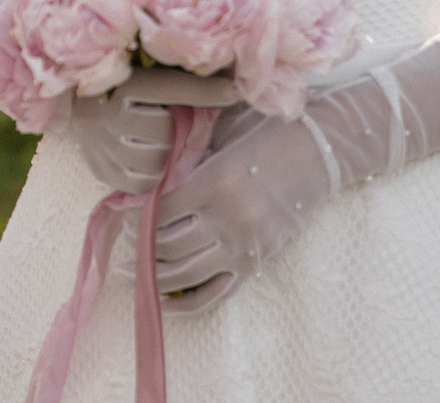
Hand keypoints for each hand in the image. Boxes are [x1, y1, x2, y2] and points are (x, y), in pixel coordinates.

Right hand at [65, 67, 241, 194]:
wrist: (77, 100)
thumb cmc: (122, 81)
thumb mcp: (149, 70)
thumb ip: (186, 77)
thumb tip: (232, 83)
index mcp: (115, 82)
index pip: (170, 87)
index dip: (205, 91)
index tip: (234, 91)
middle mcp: (102, 113)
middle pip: (164, 132)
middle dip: (176, 130)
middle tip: (176, 124)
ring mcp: (96, 144)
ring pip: (154, 163)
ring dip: (165, 155)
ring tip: (161, 143)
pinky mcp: (97, 167)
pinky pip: (139, 184)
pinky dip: (151, 176)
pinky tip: (149, 159)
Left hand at [143, 108, 335, 313]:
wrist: (318, 151)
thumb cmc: (264, 136)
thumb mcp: (219, 141)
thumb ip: (185, 166)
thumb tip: (145, 190)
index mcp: (215, 182)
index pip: (161, 211)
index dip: (135, 216)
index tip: (123, 213)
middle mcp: (229, 219)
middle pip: (167, 246)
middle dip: (137, 248)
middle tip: (122, 243)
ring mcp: (244, 245)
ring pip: (186, 275)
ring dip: (151, 277)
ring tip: (128, 273)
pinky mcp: (257, 262)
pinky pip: (216, 294)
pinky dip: (186, 304)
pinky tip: (162, 302)